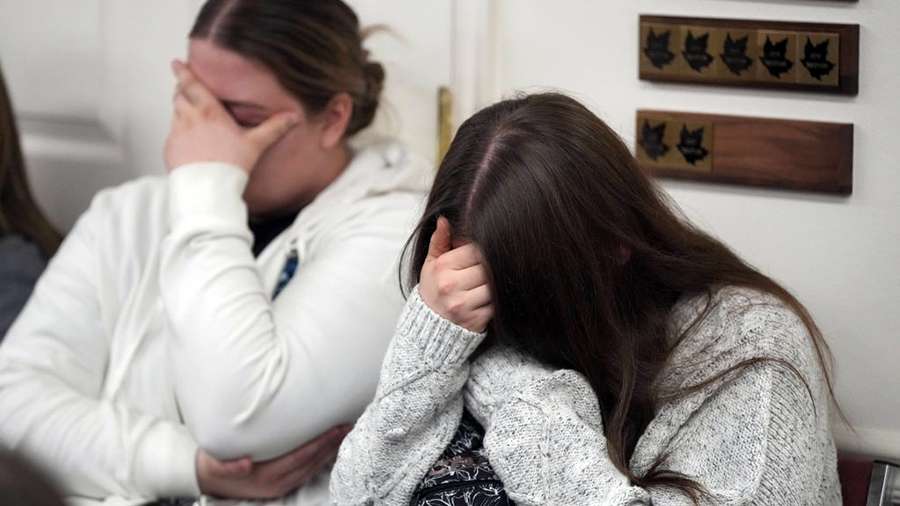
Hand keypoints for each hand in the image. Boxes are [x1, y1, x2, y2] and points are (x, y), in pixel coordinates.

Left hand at [164, 60, 297, 172]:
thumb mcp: (256, 144)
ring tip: (192, 117)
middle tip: (187, 91)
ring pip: (175, 113)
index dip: (183, 72)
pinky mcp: (170, 149)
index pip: (192, 85)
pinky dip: (179, 133)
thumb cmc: (231, 166)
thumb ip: (274, 128)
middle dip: (182, 91)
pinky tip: (190, 142)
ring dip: (181, 110)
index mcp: (209, 112)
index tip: (177, 63)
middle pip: (179, 96)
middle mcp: (189, 119)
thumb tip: (293, 117)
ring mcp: (177, 134)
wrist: (209, 189)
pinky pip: (172, 134)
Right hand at [196, 425, 350, 499]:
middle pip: (313, 462)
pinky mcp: (283, 483)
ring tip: (345, 432)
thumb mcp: (216, 464)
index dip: (320, 443)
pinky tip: (330, 446)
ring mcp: (282, 484)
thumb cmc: (214, 464)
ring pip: (313, 466)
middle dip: (332, 444)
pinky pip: (308, 470)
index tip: (335, 429)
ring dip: (330, 450)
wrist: (207, 480)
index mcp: (267, 476)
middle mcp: (278, 482)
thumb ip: (229, 466)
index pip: (301, 456)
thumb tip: (246, 464)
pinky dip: (321, 457)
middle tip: (349, 425)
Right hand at [419, 217, 492, 332]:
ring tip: (488, 282)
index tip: (481, 255)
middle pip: (487, 267)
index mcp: (442, 268)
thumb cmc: (432, 290)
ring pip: (493, 285)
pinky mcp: (475, 320)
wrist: (429, 327)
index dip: (482, 251)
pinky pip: (495, 303)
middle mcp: (451, 286)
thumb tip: (444, 219)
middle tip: (489, 268)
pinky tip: (487, 298)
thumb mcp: (431, 265)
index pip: (475, 251)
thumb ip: (439, 241)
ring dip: (494, 283)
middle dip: (490, 267)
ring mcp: (464, 305)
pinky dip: (495, 300)